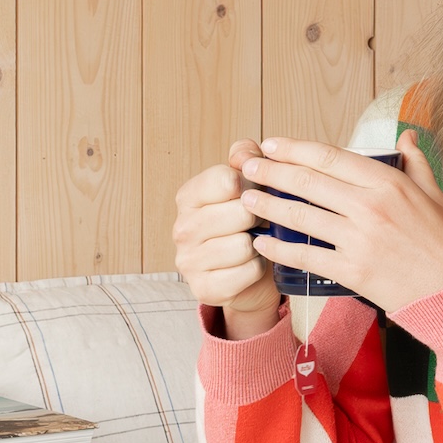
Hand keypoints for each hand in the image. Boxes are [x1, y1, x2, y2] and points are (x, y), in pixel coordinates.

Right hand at [174, 140, 282, 340]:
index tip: (256, 193)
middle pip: (240, 213)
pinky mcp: (204, 289)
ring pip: (244, 245)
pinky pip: (247, 273)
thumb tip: (245, 153)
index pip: (226, 179)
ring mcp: (188, 261)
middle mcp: (182, 227)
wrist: (249, 275)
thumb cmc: (248, 223)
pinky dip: (258, 269)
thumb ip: (246, 158)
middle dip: (260, 217)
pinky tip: (252, 265)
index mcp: (189, 196)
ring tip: (257, 244)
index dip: (252, 184)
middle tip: (260, 223)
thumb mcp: (248, 184)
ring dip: (261, 245)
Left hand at [238, 131, 442, 316]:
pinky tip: (263, 241)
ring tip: (246, 199)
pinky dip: (280, 248)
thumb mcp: (435, 193)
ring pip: (302, 216)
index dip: (295, 149)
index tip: (272, 145)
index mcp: (389, 183)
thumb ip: (415, 162)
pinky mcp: (352, 271)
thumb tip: (406, 136)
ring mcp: (359, 240)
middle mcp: (370, 207)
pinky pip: (307, 256)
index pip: (330, 157)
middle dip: (271, 172)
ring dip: (268, 206)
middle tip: (247, 167)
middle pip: (308, 182)